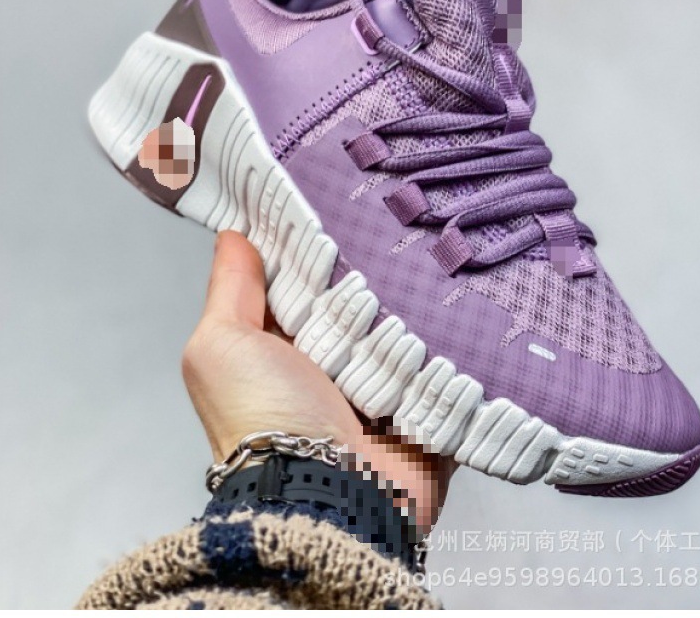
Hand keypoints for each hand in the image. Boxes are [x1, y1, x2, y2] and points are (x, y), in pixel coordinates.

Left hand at [182, 230, 453, 532]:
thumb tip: (233, 235)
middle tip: (408, 224)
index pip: (310, 280)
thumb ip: (229, 290)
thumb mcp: (222, 347)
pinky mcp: (427, 410)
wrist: (324, 499)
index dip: (324, 243)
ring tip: (449, 253)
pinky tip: (477, 298)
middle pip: (366, 300)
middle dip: (382, 269)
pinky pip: (452, 365)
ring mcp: (384, 389)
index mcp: (287, 346)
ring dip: (423, 304)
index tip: (347, 200)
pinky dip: (461, 342)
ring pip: (411, 327)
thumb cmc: (262, 419)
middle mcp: (335, 364)